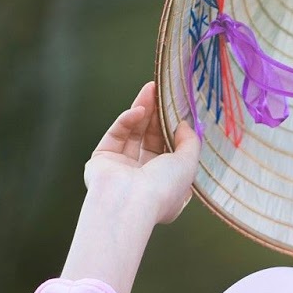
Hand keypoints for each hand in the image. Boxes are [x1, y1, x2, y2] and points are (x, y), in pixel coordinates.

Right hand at [83, 80, 200, 225]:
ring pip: (133, 133)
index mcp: (164, 186)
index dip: (175, 132)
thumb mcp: (188, 163)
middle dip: (157, 116)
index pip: (171, 154)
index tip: (179, 112)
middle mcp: (142, 179)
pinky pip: (117, 135)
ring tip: (151, 89)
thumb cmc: (163, 188)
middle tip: (162, 93)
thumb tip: (184, 125)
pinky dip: (127, 120)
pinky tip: (140, 110)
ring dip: (142, 110)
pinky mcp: (102, 160)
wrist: (129, 202)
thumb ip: (190, 142)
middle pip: (151, 140)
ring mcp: (121, 169)